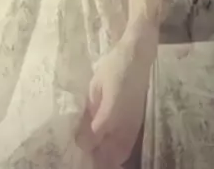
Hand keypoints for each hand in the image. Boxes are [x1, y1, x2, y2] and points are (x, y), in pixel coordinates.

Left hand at [75, 38, 151, 165]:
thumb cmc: (113, 66)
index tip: (75, 142)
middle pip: (109, 152)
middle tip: (82, 152)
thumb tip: (82, 125)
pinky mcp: (138, 124)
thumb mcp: (96, 84)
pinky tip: (108, 148)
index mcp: (110, 111)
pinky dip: (118, 152)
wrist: (137, 56)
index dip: (84, 143)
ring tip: (94, 153)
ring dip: (107, 156)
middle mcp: (123, 123)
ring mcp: (133, 125)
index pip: (95, 137)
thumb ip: (91, 107)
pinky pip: (128, 145)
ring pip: (120, 152)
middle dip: (95, 155)